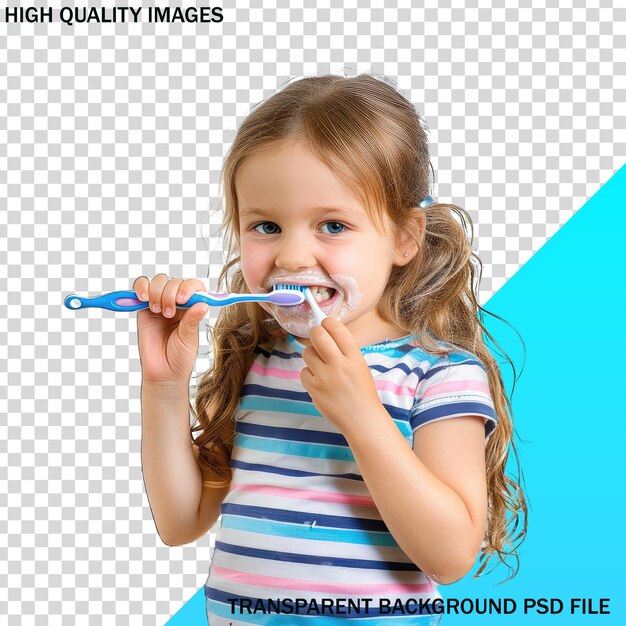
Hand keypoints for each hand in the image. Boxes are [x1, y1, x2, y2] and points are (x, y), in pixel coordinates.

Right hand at [133, 274, 208, 382]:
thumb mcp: (189, 339)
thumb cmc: (180, 356)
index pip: (194, 286)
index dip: (188, 288)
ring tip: (158, 310)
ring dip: (157, 291)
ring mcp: (160, 303)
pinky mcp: (143, 308)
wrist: (163, 372)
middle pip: (174, 281)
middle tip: (168, 313)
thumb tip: (203, 304)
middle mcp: (177, 303)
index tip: (182, 299)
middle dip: (170, 293)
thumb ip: (192, 321)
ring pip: (158, 281)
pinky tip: (143, 298)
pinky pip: (140, 288)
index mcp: (193, 308)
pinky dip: (141, 288)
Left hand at [300, 317, 382, 433]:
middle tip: (316, 336)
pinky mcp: (314, 390)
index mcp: (354, 357)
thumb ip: (345, 351)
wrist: (362, 419)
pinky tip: (318, 381)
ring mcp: (325, 378)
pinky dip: (309, 374)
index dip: (327, 323)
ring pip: (307, 352)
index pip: (337, 329)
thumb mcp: (360, 366)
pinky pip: (303, 372)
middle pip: (318, 336)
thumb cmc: (362, 392)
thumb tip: (325, 333)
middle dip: (315, 332)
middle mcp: (339, 365)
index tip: (325, 324)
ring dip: (311, 354)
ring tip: (320, 364)